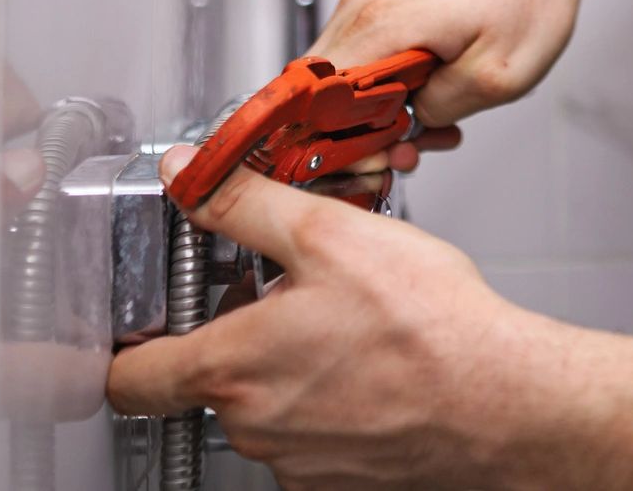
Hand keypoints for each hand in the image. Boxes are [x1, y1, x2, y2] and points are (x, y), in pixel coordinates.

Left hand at [108, 147, 564, 489]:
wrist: (504, 403)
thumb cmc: (430, 327)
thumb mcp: (328, 232)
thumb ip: (243, 201)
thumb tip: (188, 173)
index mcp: (231, 367)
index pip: (128, 379)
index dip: (128, 346)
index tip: (145, 323)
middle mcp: (253, 427)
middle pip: (209, 382)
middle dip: (241, 335)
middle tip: (293, 293)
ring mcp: (297, 462)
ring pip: (267, 407)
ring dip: (291, 368)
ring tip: (350, 326)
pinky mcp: (341, 480)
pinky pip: (314, 435)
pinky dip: (334, 401)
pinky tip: (377, 365)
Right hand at [317, 0, 600, 166]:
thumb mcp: (499, 74)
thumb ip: (440, 109)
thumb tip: (403, 125)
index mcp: (382, 22)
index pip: (315, 99)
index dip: (338, 140)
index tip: (380, 158)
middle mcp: (363, 4)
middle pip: (323, 89)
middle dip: (362, 131)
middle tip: (414, 149)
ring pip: (346, 73)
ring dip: (381, 109)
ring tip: (437, 125)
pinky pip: (368, 52)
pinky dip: (392, 82)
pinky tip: (437, 94)